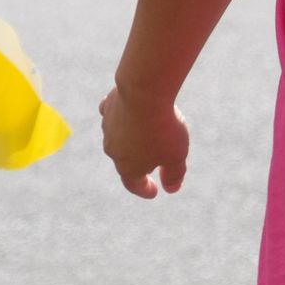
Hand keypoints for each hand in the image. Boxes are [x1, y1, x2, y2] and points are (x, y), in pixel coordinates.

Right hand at [100, 85, 189, 199]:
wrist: (144, 93)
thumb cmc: (162, 128)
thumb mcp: (176, 157)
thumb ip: (174, 175)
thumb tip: (172, 188)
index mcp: (128, 168)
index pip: (134, 184)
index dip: (145, 189)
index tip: (154, 191)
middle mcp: (113, 150)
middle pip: (125, 160)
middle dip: (138, 163)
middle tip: (153, 162)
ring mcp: (108, 128)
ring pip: (119, 136)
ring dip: (131, 137)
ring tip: (146, 134)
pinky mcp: (108, 106)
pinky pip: (113, 114)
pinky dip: (121, 115)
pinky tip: (129, 111)